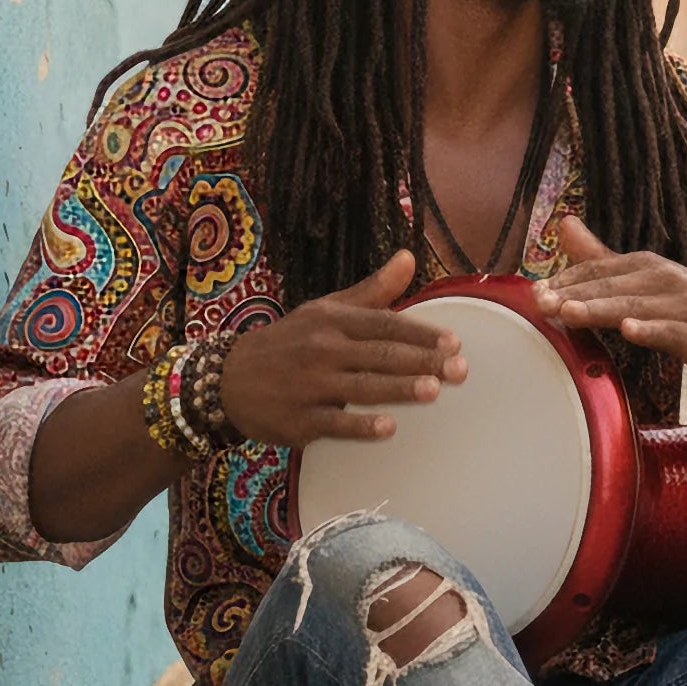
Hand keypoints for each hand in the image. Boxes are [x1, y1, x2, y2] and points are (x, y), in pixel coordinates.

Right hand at [219, 249, 466, 446]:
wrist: (227, 381)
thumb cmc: (288, 343)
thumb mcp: (324, 310)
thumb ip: (372, 291)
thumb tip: (409, 257)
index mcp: (332, 321)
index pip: (384, 324)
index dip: (420, 333)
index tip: (454, 342)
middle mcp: (322, 349)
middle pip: (379, 355)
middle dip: (422, 361)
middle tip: (459, 370)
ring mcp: (309, 386)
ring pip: (361, 387)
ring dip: (398, 388)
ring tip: (433, 390)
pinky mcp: (298, 421)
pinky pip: (334, 424)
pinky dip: (360, 426)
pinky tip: (388, 428)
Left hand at [535, 217, 686, 381]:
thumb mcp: (646, 277)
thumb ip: (601, 257)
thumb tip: (563, 223)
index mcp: (645, 266)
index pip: (598, 270)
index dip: (566, 281)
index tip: (534, 293)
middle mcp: (662, 280)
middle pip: (611, 287)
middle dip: (573, 295)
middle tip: (539, 303)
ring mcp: (682, 307)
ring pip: (635, 307)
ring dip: (601, 310)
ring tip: (568, 313)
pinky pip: (673, 332)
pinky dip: (652, 331)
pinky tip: (632, 331)